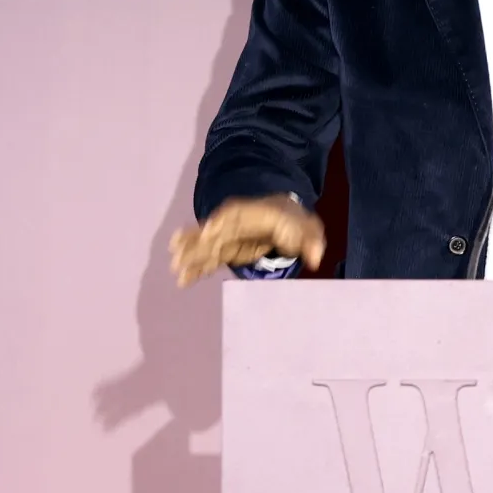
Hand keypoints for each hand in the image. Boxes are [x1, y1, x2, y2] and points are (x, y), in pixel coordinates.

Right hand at [169, 194, 325, 287]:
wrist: (280, 215)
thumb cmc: (293, 221)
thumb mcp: (308, 227)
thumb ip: (312, 241)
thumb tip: (316, 257)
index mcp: (254, 212)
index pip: (235, 215)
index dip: (221, 222)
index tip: (210, 232)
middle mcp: (234, 222)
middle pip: (213, 231)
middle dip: (197, 242)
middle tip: (179, 255)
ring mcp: (226, 236)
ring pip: (205, 245)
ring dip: (190, 255)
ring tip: (175, 267)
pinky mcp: (223, 249)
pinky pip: (207, 258)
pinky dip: (195, 267)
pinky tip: (182, 279)